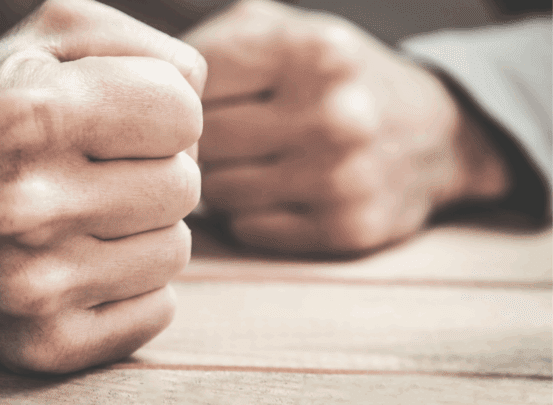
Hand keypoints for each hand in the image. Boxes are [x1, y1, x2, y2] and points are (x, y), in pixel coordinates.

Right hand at [0, 0, 204, 372]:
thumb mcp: (45, 42)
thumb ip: (138, 44)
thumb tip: (196, 93)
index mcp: (24, 118)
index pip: (183, 111)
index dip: (162, 109)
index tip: (121, 119)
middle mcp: (24, 207)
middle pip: (186, 185)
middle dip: (154, 170)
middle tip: (97, 171)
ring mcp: (33, 287)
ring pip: (175, 250)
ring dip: (143, 230)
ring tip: (84, 216)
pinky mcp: (44, 344)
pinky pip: (157, 310)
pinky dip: (132, 285)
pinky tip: (81, 263)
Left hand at [184, 0, 510, 255]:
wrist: (433, 135)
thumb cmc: (336, 80)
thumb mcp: (290, 30)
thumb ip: (216, 41)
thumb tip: (141, 80)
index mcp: (313, 50)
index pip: (194, 87)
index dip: (185, 99)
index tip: (200, 103)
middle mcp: (333, 112)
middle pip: (203, 143)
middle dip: (202, 142)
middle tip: (225, 137)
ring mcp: (343, 176)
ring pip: (218, 193)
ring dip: (223, 181)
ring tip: (252, 162)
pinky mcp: (346, 228)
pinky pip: (249, 229)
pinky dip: (251, 213)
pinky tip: (277, 192)